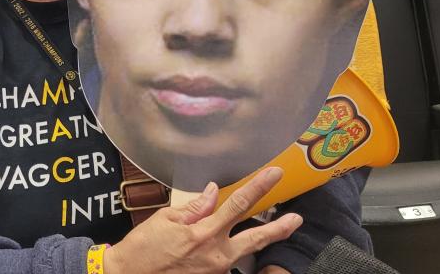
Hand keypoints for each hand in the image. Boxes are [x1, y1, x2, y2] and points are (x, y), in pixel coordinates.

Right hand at [104, 167, 302, 273]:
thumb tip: (212, 192)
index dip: (259, 188)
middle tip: (296, 218)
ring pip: (243, 251)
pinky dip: (230, 250)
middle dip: (279, 228)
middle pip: (255, 238)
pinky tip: (227, 244)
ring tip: (276, 229)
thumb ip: (194, 207)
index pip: (238, 205)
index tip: (275, 174)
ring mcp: (215, 270)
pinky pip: (226, 261)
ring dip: (258, 240)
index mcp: (204, 234)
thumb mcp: (165, 219)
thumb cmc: (143, 248)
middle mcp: (215, 255)